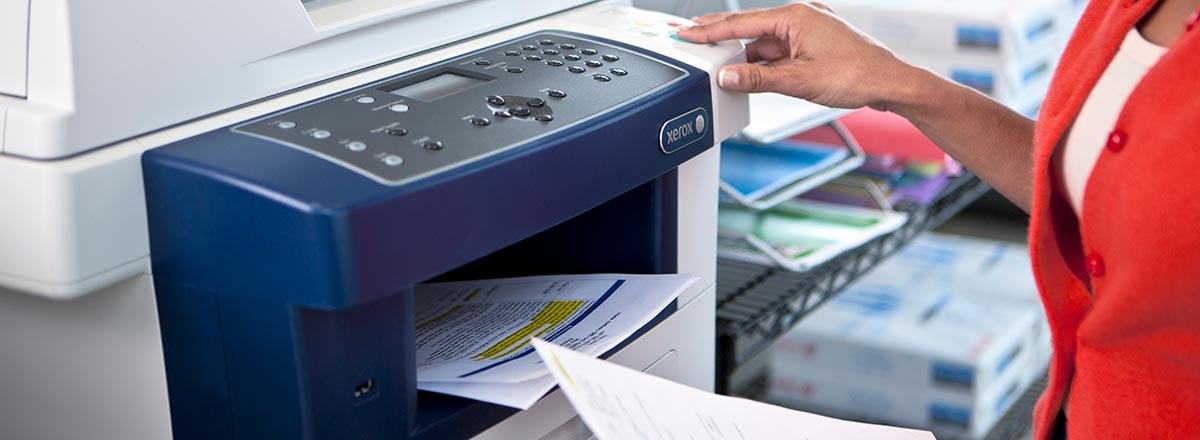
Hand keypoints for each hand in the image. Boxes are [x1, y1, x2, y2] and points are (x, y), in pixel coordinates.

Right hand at [677, 3, 915, 109]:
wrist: (891, 83)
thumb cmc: (857, 75)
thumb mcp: (799, 81)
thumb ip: (758, 80)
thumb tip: (727, 77)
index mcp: (796, 16)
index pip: (741, 23)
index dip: (710, 31)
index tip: (686, 33)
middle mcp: (802, 16)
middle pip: (751, 27)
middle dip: (721, 35)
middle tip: (691, 37)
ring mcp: (810, 29)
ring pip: (766, 41)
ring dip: (746, 56)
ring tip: (722, 69)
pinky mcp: (816, 43)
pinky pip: (781, 49)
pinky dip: (765, 61)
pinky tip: (753, 74)